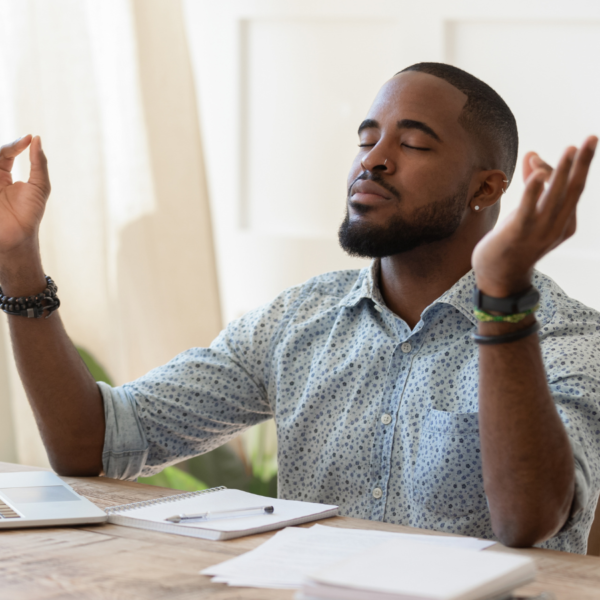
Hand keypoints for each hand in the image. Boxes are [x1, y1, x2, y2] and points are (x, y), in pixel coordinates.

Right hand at [0, 135, 50, 256]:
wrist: (18, 235)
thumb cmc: (30, 213)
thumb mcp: (39, 186)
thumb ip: (38, 163)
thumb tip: (37, 139)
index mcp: (3, 175)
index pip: (5, 153)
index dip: (15, 145)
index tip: (29, 139)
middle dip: (6, 148)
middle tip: (19, 145)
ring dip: (2, 153)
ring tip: (8, 153)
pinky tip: (3, 178)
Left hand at [472, 136, 597, 296]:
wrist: (499, 278)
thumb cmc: (514, 243)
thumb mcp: (526, 212)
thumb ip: (531, 185)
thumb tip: (532, 154)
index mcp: (565, 223)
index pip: (568, 190)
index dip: (559, 170)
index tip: (535, 159)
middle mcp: (557, 227)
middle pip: (573, 190)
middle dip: (583, 164)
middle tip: (591, 138)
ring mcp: (539, 232)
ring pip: (555, 197)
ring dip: (562, 171)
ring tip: (570, 148)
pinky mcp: (517, 233)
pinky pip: (528, 210)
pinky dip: (534, 191)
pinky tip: (537, 174)